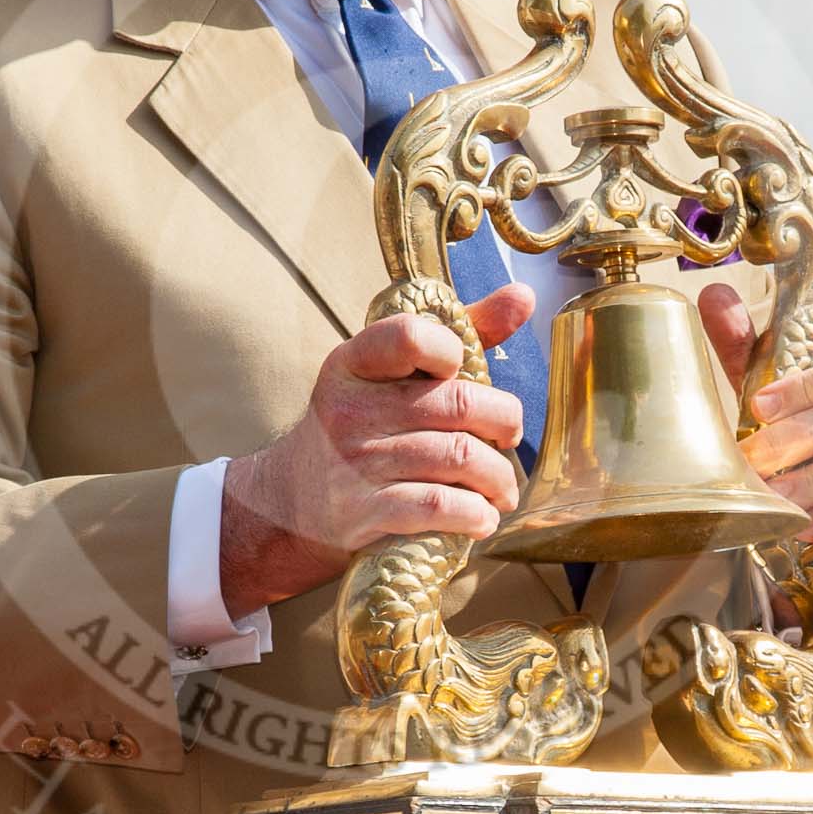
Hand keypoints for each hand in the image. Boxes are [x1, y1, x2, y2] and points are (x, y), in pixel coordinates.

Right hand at [221, 283, 531, 614]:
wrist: (289, 499)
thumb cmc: (362, 424)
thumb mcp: (390, 373)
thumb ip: (460, 332)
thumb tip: (523, 296)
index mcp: (355, 363)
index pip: (410, 336)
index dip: (452, 351)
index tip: (463, 372)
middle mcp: (352, 409)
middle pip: (457, 403)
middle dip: (504, 424)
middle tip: (510, 439)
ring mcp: (355, 462)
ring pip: (457, 457)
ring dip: (498, 478)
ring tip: (503, 489)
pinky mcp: (362, 511)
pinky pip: (437, 507)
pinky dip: (474, 514)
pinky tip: (482, 518)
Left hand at [698, 283, 812, 565]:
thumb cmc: (798, 446)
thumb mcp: (767, 397)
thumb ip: (745, 348)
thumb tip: (714, 292)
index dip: (806, 384)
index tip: (758, 404)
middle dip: (791, 440)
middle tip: (750, 459)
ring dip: (810, 480)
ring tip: (772, 495)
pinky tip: (800, 523)